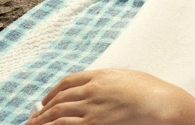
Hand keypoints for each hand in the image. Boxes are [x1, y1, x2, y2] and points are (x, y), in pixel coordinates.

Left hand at [27, 69, 194, 124]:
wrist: (160, 103)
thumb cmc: (151, 90)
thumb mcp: (127, 77)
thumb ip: (110, 80)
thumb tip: (100, 85)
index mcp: (100, 75)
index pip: (68, 82)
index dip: (53, 91)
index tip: (46, 100)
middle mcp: (92, 90)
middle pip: (59, 98)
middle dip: (43, 109)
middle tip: (33, 118)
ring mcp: (92, 107)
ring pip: (58, 113)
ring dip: (42, 121)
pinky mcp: (94, 123)